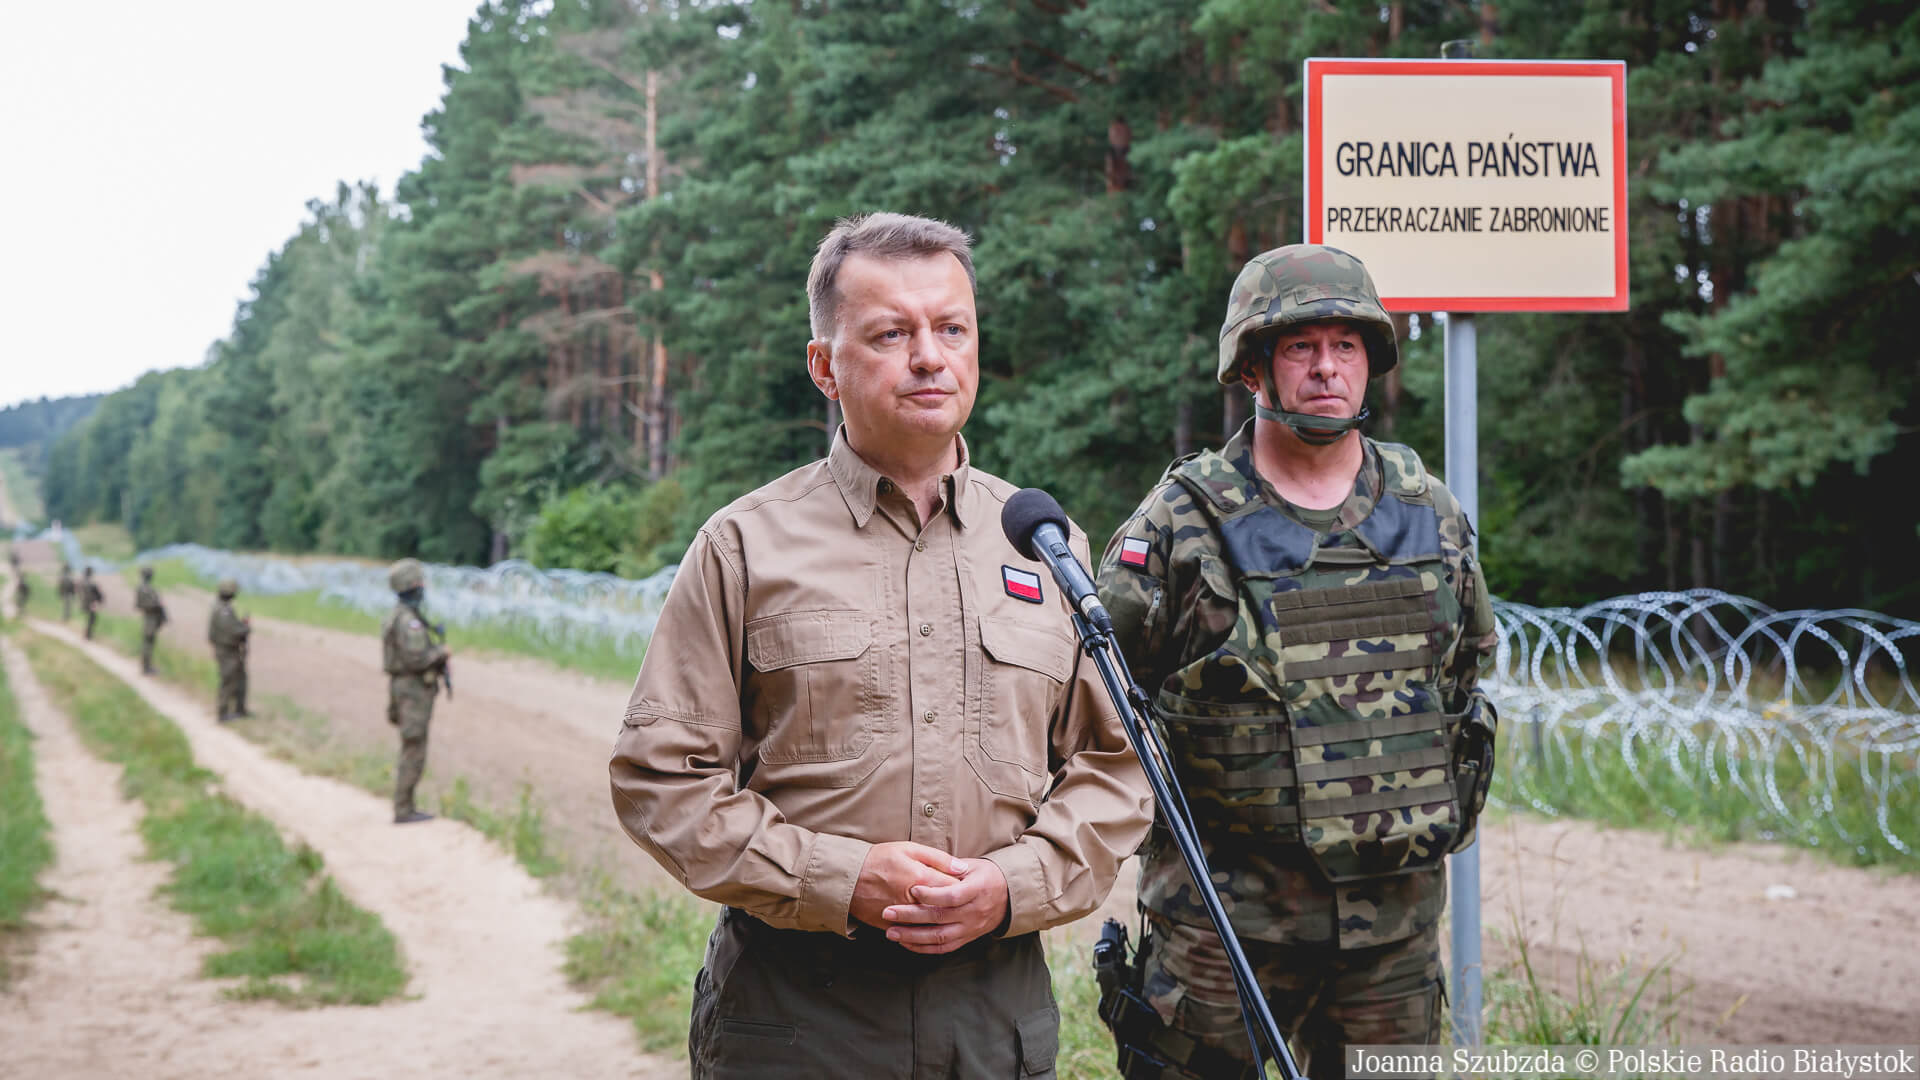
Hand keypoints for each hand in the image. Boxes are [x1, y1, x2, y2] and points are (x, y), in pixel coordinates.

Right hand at [850, 842, 960, 930]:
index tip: (967, 885)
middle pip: (946, 908)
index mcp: (921, 877)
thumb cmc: (879, 859)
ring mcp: (903, 916)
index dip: (963, 886)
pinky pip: (914, 934)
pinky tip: (931, 928)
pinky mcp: (892, 926)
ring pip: (932, 925)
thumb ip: (938, 858)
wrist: (847, 877)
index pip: (954, 887)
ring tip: (950, 915)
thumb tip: (962, 867)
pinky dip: (924, 933)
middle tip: (962, 902)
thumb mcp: (909, 849)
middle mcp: (914, 900)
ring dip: (943, 921)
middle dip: (956, 906)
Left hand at [881, 857, 1007, 953]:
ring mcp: (970, 928)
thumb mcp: (973, 865)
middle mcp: (973, 912)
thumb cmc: (985, 876)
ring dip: (912, 936)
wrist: (1007, 897)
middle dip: (911, 916)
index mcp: (977, 889)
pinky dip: (922, 948)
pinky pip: (943, 948)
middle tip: (888, 912)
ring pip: (939, 937)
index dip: (931, 894)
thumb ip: (950, 867)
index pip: (952, 896)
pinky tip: (905, 942)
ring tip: (891, 932)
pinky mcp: (966, 939)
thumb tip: (925, 865)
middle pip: (940, 917)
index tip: (912, 889)